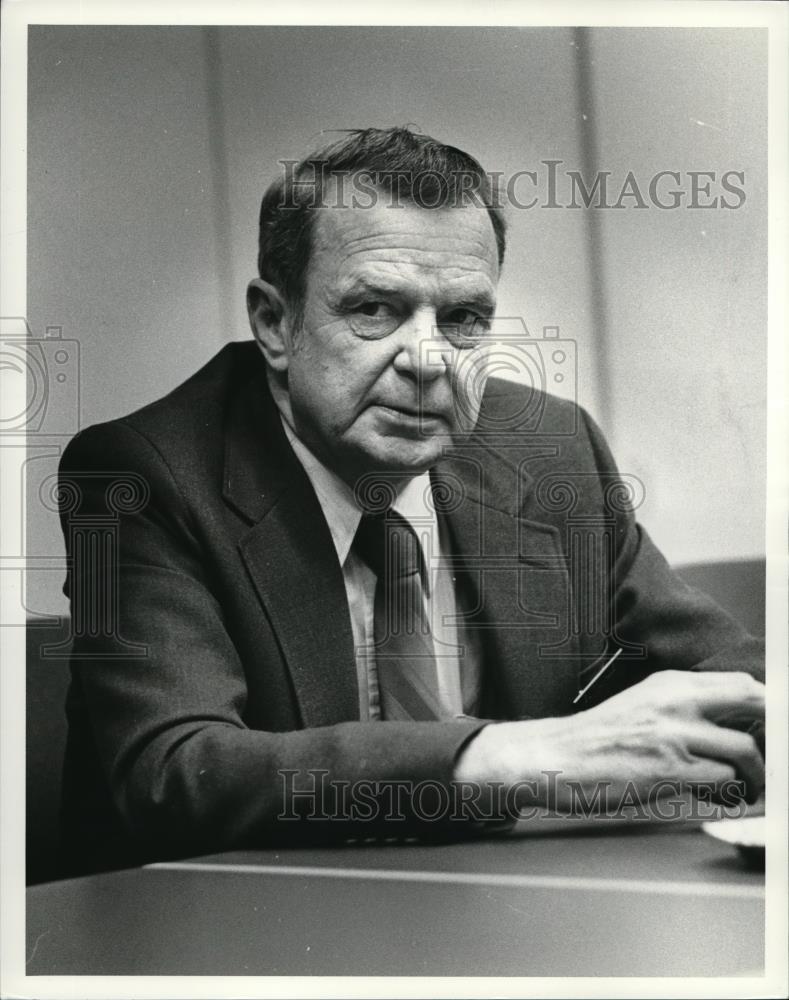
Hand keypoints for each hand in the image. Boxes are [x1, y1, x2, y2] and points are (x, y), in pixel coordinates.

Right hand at [454, 670, 764, 813]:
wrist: (553, 758)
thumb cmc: (596, 741)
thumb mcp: (642, 707)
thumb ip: (684, 709)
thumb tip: (736, 727)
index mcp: (670, 684)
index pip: (742, 682)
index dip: (770, 706)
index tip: (773, 729)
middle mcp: (675, 701)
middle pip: (754, 701)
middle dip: (773, 733)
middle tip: (771, 758)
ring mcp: (673, 734)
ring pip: (745, 750)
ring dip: (754, 776)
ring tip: (745, 789)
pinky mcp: (669, 769)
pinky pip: (723, 782)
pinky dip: (728, 794)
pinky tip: (713, 797)